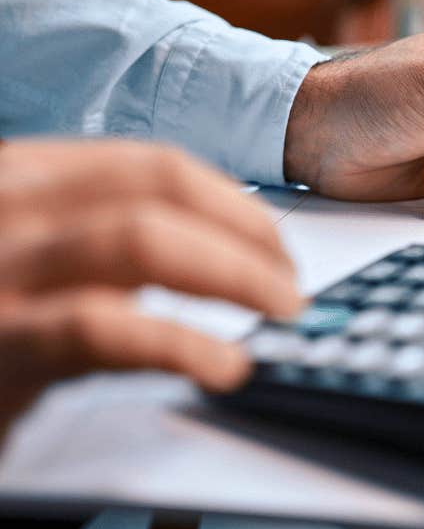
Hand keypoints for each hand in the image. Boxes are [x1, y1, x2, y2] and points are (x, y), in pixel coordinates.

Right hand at [0, 139, 299, 435]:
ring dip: (233, 274)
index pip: (150, 164)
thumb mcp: (30, 255)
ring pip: (144, 240)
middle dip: (245, 232)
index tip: (273, 239)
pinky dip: (182, 343)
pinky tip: (225, 364)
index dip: (229, 200)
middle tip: (289, 282)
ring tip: (280, 311)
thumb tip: (217, 246)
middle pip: (158, 190)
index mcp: (22, 174)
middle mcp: (7, 201)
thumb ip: (98, 235)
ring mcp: (0, 266)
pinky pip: (106, 329)